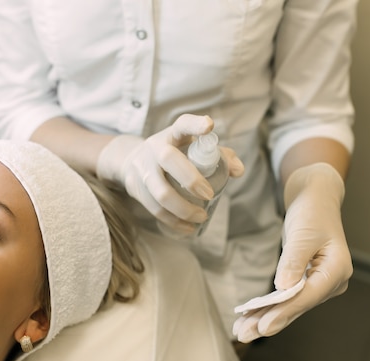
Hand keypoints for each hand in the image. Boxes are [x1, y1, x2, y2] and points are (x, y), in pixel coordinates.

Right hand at [96, 114, 243, 232]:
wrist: (131, 162)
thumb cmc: (173, 155)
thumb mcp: (191, 148)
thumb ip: (219, 156)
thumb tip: (238, 170)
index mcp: (172, 135)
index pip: (182, 124)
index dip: (195, 125)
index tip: (209, 126)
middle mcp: (155, 148)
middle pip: (169, 159)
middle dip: (190, 179)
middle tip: (209, 195)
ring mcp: (143, 169)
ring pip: (161, 192)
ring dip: (183, 208)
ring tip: (202, 216)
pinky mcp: (137, 189)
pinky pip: (155, 209)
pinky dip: (173, 221)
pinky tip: (188, 227)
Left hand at [233, 162, 352, 342]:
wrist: (316, 200)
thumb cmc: (312, 213)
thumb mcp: (302, 233)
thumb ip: (293, 260)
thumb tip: (284, 288)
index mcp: (337, 269)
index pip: (307, 296)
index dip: (284, 311)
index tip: (263, 326)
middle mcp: (331, 281)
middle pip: (297, 306)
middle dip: (269, 320)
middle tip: (243, 335)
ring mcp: (319, 283)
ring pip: (290, 305)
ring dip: (265, 317)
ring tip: (241, 331)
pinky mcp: (306, 281)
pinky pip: (286, 298)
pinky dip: (268, 306)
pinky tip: (250, 318)